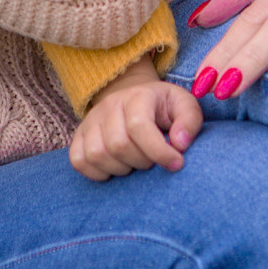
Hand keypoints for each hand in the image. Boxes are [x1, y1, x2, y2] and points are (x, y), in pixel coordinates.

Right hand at [69, 55, 203, 180]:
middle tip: (152, 160)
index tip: (176, 163)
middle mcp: (110, 105)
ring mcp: (91, 120)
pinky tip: (115, 168)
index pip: (139, 126)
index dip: (159, 151)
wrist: (133, 99)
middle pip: (118, 144)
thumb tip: (180, 144)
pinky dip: (97, 172)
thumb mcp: (184, 106)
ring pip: (97, 154)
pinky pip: (78, 160)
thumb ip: (189, 121)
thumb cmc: (162, 108)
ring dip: (120, 168)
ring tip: (134, 163)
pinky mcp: (78, 135)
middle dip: (141, 161)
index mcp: (138, 96)